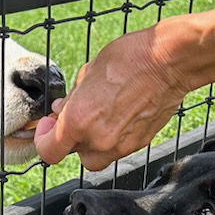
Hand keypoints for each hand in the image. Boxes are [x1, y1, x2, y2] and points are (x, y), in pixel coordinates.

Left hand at [34, 20, 189, 170]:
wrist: (170, 62)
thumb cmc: (131, 58)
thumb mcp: (89, 71)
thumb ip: (72, 97)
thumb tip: (61, 109)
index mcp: (78, 120)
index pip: (49, 151)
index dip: (44, 139)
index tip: (49, 126)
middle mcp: (98, 139)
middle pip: (74, 154)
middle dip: (72, 138)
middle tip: (78, 117)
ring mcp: (121, 145)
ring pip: (96, 157)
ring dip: (92, 142)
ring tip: (100, 116)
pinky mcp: (140, 143)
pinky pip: (117, 150)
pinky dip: (113, 139)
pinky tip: (119, 115)